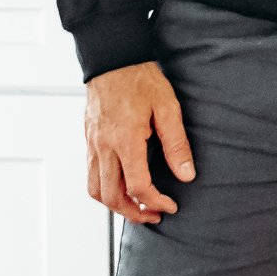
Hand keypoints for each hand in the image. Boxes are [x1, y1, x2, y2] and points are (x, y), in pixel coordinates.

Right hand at [85, 60, 194, 223]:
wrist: (113, 59)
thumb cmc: (141, 79)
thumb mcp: (167, 107)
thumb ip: (176, 143)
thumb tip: (187, 175)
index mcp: (126, 140)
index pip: (138, 186)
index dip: (155, 202)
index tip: (170, 206)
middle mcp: (104, 148)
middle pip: (112, 197)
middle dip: (133, 214)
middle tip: (153, 216)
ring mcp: (93, 146)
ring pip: (96, 191)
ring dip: (115, 206)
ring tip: (136, 208)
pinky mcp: (89, 141)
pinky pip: (91, 176)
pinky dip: (104, 190)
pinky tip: (120, 186)